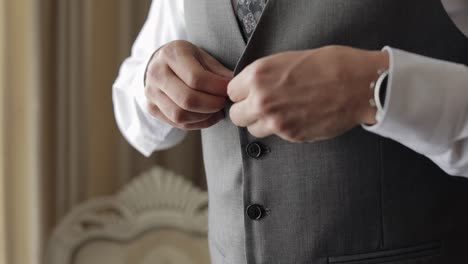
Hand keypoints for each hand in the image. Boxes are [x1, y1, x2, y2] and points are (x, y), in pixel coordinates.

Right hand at [145, 40, 232, 129]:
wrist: (159, 64)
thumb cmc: (187, 59)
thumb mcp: (202, 56)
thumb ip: (217, 71)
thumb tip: (234, 85)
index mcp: (171, 54)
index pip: (196, 78)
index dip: (217, 88)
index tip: (229, 90)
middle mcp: (157, 73)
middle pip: (187, 99)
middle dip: (212, 105)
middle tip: (223, 102)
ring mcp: (151, 92)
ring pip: (180, 115)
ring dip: (204, 116)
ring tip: (216, 110)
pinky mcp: (151, 107)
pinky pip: (176, 123)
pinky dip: (197, 123)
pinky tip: (208, 116)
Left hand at [228, 46, 388, 141]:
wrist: (359, 84)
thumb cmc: (329, 65)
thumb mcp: (288, 59)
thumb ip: (265, 76)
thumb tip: (253, 87)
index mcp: (258, 75)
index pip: (231, 92)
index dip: (243, 93)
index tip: (251, 93)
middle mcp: (261, 100)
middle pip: (236, 116)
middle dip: (247, 111)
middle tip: (262, 106)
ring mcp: (275, 121)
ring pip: (252, 130)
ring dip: (262, 123)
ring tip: (282, 112)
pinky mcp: (291, 136)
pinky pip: (276, 136)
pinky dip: (283, 129)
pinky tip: (299, 117)